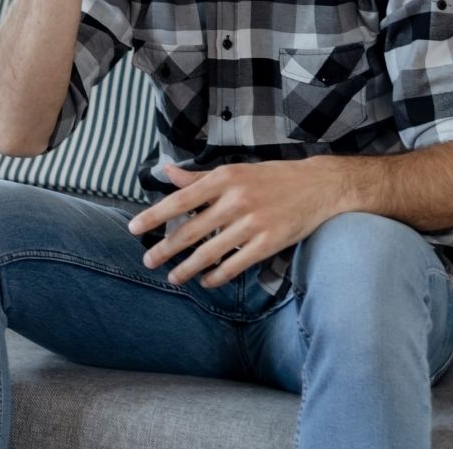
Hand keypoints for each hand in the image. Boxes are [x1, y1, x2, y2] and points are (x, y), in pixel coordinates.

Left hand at [126, 160, 347, 288]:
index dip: (154, 216)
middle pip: (190, 231)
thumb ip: (200, 177)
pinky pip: (234, 266)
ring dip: (187, 269)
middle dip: (165, 249)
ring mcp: (252, 224)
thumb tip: (167, 173)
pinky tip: (206, 281)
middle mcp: (236, 200)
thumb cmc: (273, 177)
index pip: (180, 200)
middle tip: (148, 260)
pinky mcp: (268, 244)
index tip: (134, 228)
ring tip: (173, 277)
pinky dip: (216, 277)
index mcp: (224, 178)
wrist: (318, 186)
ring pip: (209, 253)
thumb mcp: (236, 170)